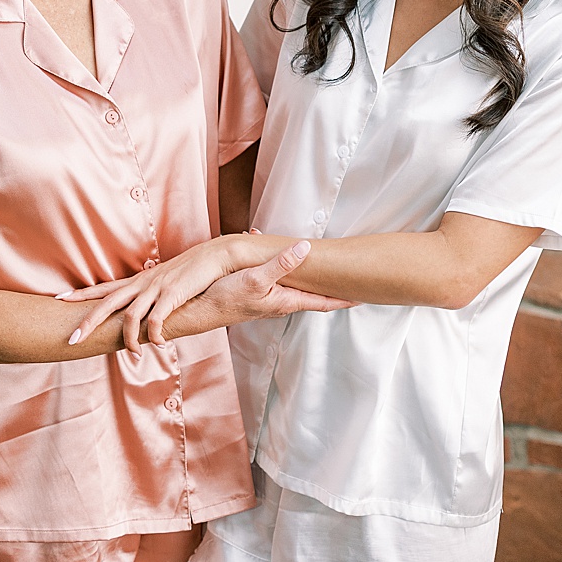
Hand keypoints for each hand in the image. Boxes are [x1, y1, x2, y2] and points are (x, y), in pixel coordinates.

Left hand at [64, 235, 263, 352]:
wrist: (214, 256)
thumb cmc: (192, 271)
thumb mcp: (166, 282)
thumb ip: (153, 295)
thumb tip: (145, 311)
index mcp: (139, 281)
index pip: (104, 288)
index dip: (81, 294)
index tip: (59, 299)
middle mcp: (142, 284)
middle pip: (107, 303)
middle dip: (88, 322)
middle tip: (72, 339)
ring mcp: (156, 289)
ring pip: (130, 316)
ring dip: (129, 340)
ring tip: (133, 355)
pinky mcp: (172, 295)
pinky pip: (156, 320)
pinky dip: (155, 335)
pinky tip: (161, 345)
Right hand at [190, 242, 351, 330]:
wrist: (197, 311)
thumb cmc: (224, 298)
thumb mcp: (255, 279)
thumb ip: (282, 264)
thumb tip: (306, 249)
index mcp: (286, 301)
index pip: (324, 302)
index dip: (344, 299)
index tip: (363, 296)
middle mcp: (280, 303)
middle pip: (313, 294)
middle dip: (329, 283)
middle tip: (348, 275)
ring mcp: (268, 300)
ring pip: (294, 284)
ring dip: (303, 270)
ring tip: (312, 255)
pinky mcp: (255, 295)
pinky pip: (276, 278)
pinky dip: (280, 265)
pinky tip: (268, 251)